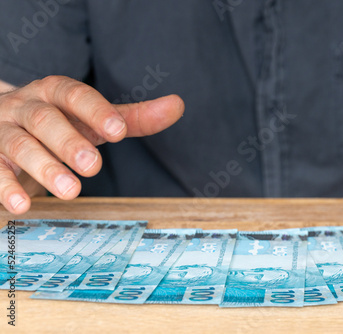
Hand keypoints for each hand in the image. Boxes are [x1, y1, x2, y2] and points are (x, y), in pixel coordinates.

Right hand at [0, 76, 183, 213]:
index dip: (97, 111)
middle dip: (69, 142)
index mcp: (55, 92)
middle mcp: (25, 106)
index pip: (75, 95)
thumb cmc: (59, 124)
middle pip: (45, 119)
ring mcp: (1, 129)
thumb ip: (132, 117)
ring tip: (71, 192)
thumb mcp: (93, 120)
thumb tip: (178, 105)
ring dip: (44, 167)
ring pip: (19, 144)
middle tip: (93, 166)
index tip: (119, 132)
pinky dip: (4, 186)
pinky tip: (21, 206)